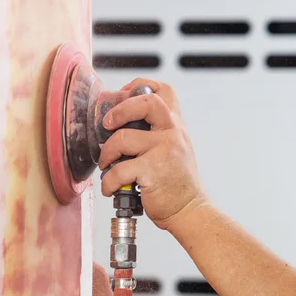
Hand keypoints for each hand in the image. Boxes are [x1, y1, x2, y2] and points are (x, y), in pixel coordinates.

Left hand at [99, 78, 207, 229]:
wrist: (189, 210)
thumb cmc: (177, 184)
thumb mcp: (175, 150)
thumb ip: (157, 134)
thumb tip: (123, 126)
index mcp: (175, 126)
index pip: (162, 90)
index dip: (139, 85)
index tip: (122, 94)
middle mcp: (172, 133)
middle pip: (144, 103)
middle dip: (119, 111)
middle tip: (107, 124)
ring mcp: (163, 151)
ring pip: (122, 138)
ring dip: (106, 154)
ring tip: (105, 166)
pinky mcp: (152, 171)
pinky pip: (118, 170)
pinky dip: (108, 181)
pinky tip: (110, 187)